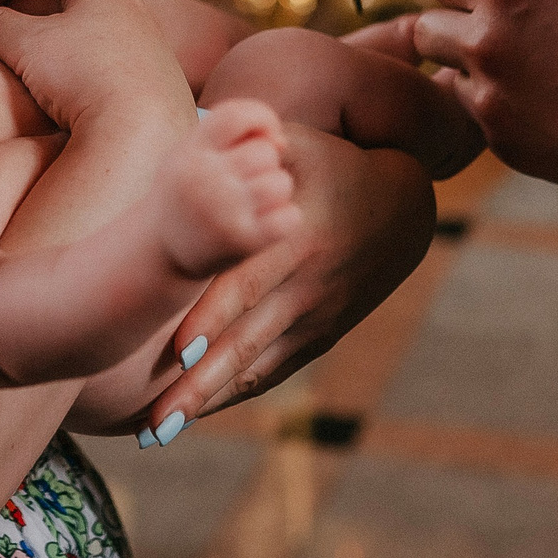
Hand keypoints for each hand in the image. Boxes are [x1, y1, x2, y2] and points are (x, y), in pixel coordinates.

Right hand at [0, 0, 190, 135]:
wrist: (143, 136)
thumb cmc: (85, 76)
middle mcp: (131, 11)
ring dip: (58, 38)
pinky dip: (79, 65)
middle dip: (38, 4)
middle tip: (6, 15)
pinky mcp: (151, 84)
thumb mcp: (27, 45)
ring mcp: (146, 48)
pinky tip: (64, 87)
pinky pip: (105, 63)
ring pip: (90, 32)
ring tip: (29, 55)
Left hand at [143, 124, 433, 428]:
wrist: (404, 208)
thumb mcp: (299, 143)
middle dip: (198, 382)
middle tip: (152, 420)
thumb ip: (249, 140)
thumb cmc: (332, 161)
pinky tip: (190, 419)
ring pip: (254, 366)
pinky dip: (231, 394)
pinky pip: (271, 372)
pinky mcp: (319, 336)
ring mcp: (314, 317)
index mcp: (296, 236)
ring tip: (157, 432)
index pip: (248, 282)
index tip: (177, 351)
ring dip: (206, 400)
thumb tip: (195, 125)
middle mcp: (305, 284)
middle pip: (245, 340)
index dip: (214, 318)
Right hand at [152, 100, 300, 275]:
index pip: (237, 115)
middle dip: (265, 163)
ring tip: (254, 201)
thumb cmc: (186, 192)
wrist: (160, 250)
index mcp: (191, 152)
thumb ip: (233, 136)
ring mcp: (225, 213)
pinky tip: (265, 222)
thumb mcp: (191, 153)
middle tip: (245, 181)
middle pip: (265, 152)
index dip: (263, 117)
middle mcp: (206, 179)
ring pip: (281, 183)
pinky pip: (290, 217)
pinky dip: (285, 218)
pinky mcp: (243, 242)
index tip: (265, 133)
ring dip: (276, 190)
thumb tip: (282, 142)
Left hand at [350, 0, 557, 198]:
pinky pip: (479, 119)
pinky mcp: (505, 145)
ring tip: (534, 73)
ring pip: (449, 77)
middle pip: (427, 30)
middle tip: (508, 34)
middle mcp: (485, 45)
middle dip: (456, 26)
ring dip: (474, 72)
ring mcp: (491, 101)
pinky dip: (501, 111)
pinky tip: (550, 106)